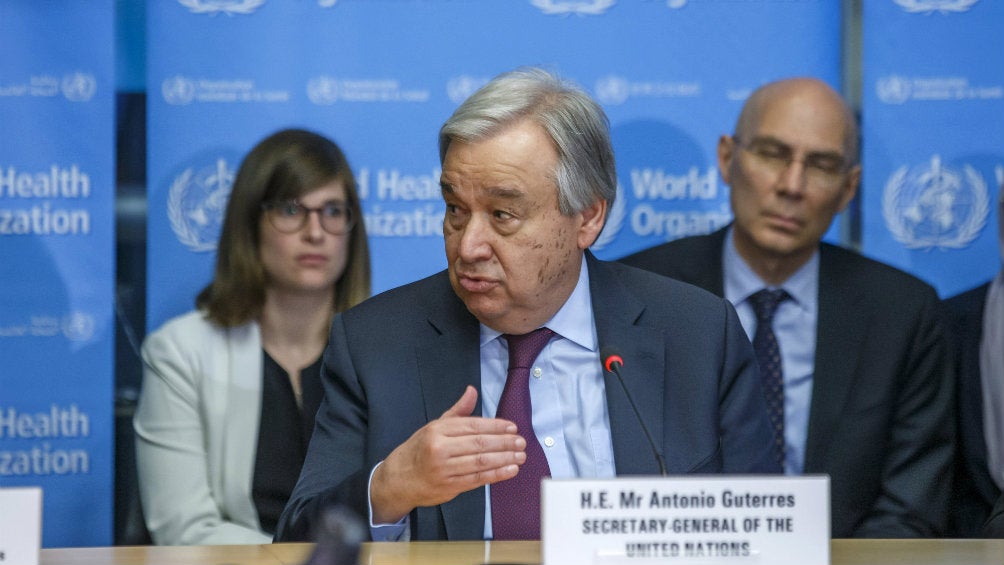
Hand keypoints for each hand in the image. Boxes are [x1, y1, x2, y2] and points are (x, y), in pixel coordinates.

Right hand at [370, 385, 526, 523]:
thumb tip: (472, 390)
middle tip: (521, 441)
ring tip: (521, 456)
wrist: (398, 479)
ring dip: (504, 459)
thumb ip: (457, 411)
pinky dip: (496, 475)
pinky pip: (477, 480)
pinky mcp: (449, 486)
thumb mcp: (434, 426)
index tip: (512, 427)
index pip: (473, 425)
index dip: (496, 426)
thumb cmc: (420, 450)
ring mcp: (444, 469)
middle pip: (479, 443)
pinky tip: (510, 470)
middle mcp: (440, 448)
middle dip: (504, 442)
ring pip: (480, 462)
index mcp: (438, 429)